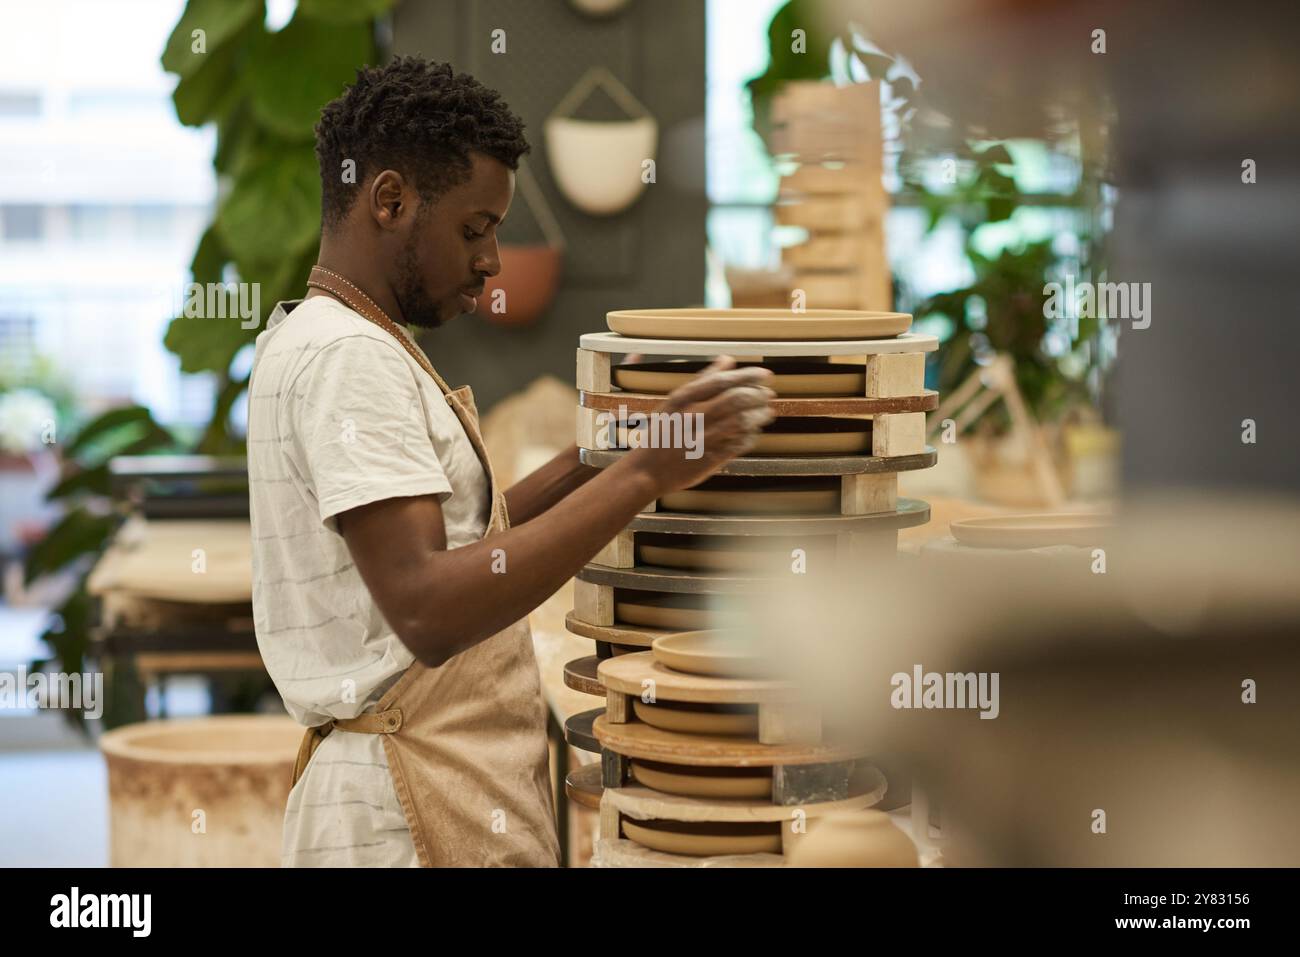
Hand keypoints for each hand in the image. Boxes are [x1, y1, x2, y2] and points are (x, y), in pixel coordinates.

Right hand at [623, 356, 775, 495]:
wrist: (648, 470)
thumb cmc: (664, 432)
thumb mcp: (676, 401)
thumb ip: (703, 380)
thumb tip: (728, 360)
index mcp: (683, 398)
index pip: (723, 381)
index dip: (748, 376)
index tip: (765, 374)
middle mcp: (693, 416)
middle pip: (736, 400)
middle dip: (758, 395)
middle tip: (769, 394)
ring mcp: (703, 438)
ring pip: (741, 421)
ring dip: (760, 415)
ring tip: (768, 412)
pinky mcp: (711, 458)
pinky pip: (739, 443)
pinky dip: (752, 435)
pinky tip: (755, 431)